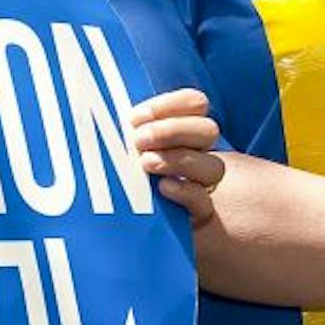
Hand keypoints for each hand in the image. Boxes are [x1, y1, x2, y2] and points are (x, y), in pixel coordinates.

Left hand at [128, 88, 224, 229]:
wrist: (131, 221)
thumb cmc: (126, 176)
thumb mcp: (128, 147)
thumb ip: (131, 130)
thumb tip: (112, 114)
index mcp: (185, 130)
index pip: (195, 103)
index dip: (170, 104)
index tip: (136, 117)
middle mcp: (200, 153)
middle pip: (208, 130)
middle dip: (173, 130)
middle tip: (140, 140)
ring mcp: (203, 184)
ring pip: (212, 165)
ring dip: (179, 159)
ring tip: (146, 163)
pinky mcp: (198, 214)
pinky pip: (202, 201)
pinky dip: (184, 191)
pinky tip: (163, 187)